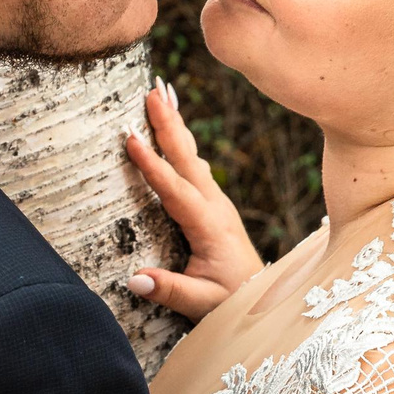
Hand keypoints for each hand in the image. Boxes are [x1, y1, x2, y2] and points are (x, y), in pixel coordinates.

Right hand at [123, 82, 264, 319]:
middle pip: (188, 159)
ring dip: (175, 124)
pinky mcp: (214, 204)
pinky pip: (194, 165)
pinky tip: (173, 126)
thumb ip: (170, 290)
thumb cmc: (230, 301)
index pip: (175, 190)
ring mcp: (216, 202)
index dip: (153, 165)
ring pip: (192, 156)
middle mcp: (215, 207)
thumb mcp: (202, 303)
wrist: (261, 298)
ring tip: (159, 93)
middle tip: (152, 90)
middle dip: (169, 123)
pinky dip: (181, 141)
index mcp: (209, 226)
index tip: (132, 140)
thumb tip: (134, 278)